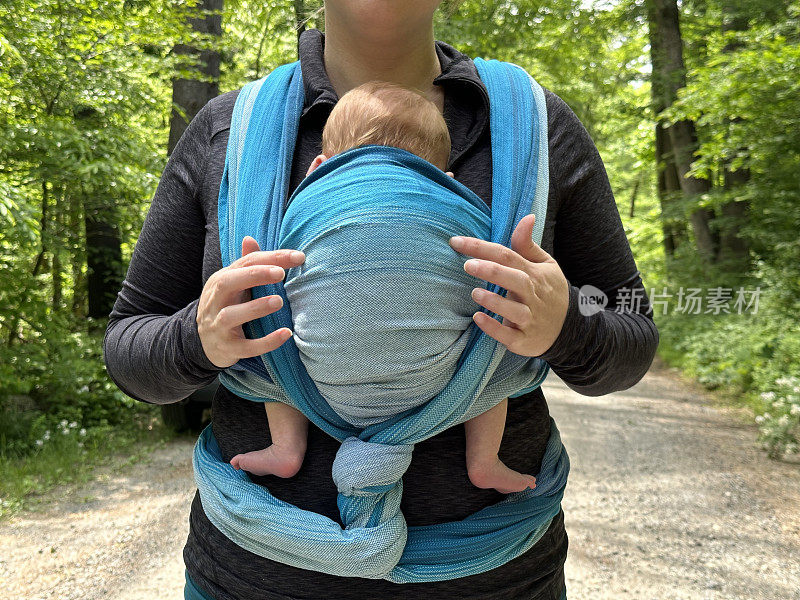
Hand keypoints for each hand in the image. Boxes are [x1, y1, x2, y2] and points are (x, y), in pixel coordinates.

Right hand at [196, 236, 305, 367]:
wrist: (200, 343)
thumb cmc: (224, 306)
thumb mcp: (231, 284)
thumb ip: (245, 265)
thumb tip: (250, 238)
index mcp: (221, 281)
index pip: (245, 264)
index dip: (271, 257)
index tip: (298, 257)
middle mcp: (215, 301)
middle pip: (228, 283)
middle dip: (254, 276)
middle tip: (280, 273)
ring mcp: (219, 326)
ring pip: (231, 315)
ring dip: (256, 307)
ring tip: (279, 301)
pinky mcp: (227, 348)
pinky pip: (245, 347)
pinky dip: (266, 342)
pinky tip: (286, 334)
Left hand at [449, 214, 568, 356]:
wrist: (569, 329)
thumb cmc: (549, 291)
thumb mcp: (545, 265)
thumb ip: (527, 244)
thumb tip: (527, 217)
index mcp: (534, 274)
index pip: (508, 256)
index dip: (482, 247)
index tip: (456, 241)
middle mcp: (533, 296)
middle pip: (515, 280)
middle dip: (491, 271)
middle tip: (467, 265)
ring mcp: (530, 319)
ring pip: (514, 310)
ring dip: (494, 301)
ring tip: (474, 293)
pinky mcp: (524, 340)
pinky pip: (509, 335)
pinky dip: (494, 328)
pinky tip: (478, 318)